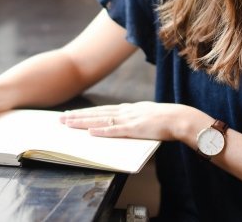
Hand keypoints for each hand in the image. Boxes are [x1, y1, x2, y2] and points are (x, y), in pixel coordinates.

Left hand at [59, 101, 199, 141]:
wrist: (180, 118)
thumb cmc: (167, 120)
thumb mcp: (147, 116)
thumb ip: (134, 119)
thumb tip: (125, 125)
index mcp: (128, 109)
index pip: (102, 110)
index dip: (86, 112)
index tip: (72, 114)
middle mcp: (125, 111)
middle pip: (96, 113)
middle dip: (78, 116)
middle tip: (61, 119)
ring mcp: (129, 119)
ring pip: (100, 120)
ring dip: (83, 122)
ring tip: (68, 123)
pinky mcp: (134, 129)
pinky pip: (115, 130)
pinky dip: (102, 131)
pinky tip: (90, 132)